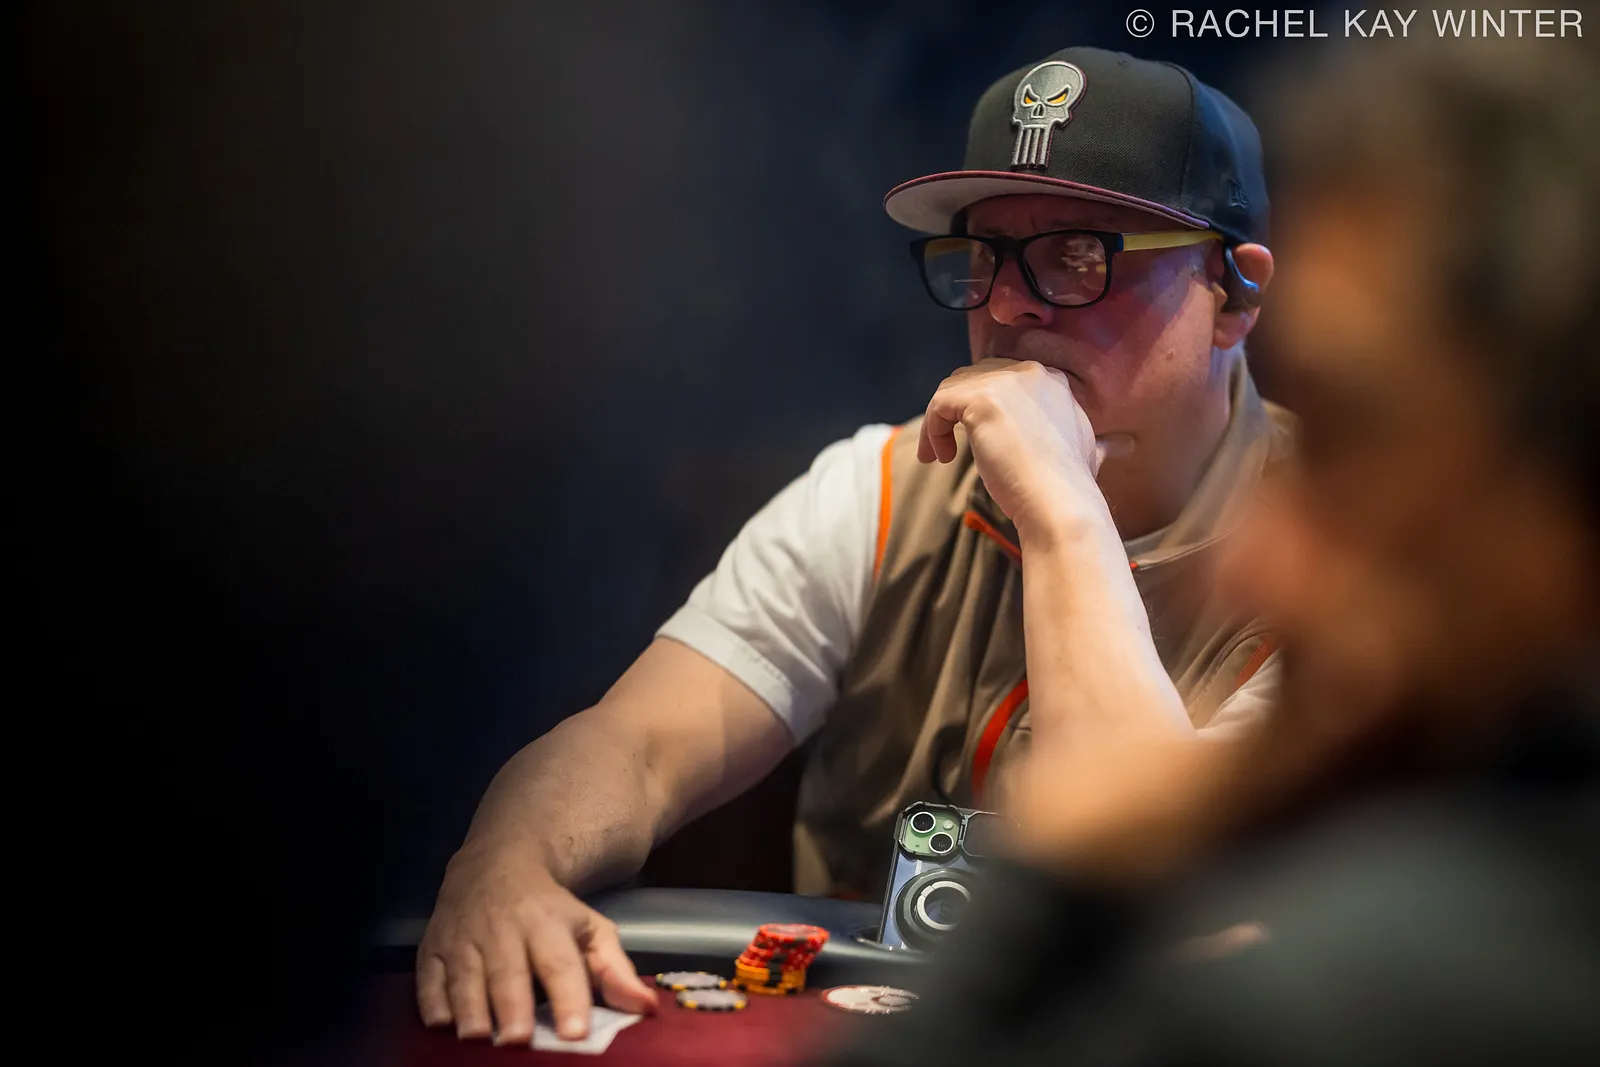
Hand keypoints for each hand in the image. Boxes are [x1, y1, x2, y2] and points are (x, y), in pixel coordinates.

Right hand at [416, 841, 656, 1043]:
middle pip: (507, 972)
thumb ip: (616, 971)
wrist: (494, 863)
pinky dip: (432, 1000)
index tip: (575, 1032)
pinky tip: (441, 1024)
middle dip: (511, 1007)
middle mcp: (502, 929)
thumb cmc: (549, 910)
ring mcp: (462, 937)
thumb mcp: (589, 928)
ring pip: (464, 976)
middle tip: (517, 1042)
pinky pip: (427, 975)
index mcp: (547, 923)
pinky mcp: (432, 946)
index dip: (569, 997)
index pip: (561, 963)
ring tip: (478, 1039)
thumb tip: (647, 1009)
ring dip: (470, 1008)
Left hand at [918, 359, 1117, 538]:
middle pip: (974, 378)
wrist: (1062, 502)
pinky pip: (939, 403)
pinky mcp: (980, 398)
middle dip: (958, 410)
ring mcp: (1005, 381)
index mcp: (1053, 381)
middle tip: (950, 446)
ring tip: (940, 454)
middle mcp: (1030, 372)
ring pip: (953, 389)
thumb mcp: (1090, 454)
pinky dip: (932, 428)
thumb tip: (1126, 445)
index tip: (982, 440)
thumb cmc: (1071, 486)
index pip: (1002, 379)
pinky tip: (939, 455)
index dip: (984, 407)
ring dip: (940, 421)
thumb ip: (1099, 442)